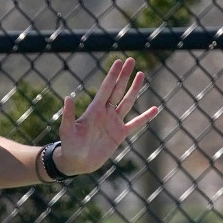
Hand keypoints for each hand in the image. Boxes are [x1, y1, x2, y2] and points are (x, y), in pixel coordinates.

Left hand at [54, 58, 158, 176]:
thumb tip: (67, 98)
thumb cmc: (69, 145)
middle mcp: (106, 112)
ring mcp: (114, 122)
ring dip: (134, 89)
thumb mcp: (67, 129)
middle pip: (118, 90)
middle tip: (132, 60)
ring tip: (141, 75)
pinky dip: (145, 117)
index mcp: (94, 109)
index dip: (113, 75)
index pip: (106, 88)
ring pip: (127, 102)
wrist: (77, 162)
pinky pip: (135, 124)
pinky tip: (155, 109)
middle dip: (125, 76)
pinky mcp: (120, 135)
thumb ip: (68, 114)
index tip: (119, 61)